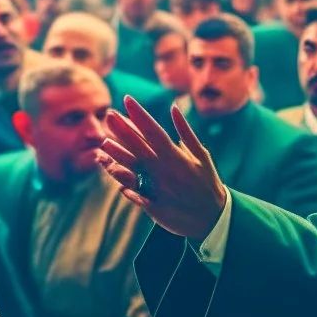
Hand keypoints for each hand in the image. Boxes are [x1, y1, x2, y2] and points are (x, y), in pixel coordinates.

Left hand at [98, 96, 227, 239]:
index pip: (153, 130)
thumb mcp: (202, 155)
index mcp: (176, 156)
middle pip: (138, 146)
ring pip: (132, 168)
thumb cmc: (208, 183)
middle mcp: (164, 169)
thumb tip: (173, 108)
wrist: (213, 217)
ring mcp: (157, 187)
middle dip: (122, 129)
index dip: (139, 114)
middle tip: (108, 114)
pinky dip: (125, 183)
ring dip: (117, 155)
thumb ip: (186, 132)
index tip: (127, 99)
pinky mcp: (153, 204)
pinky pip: (135, 192)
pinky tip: (114, 173)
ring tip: (103, 143)